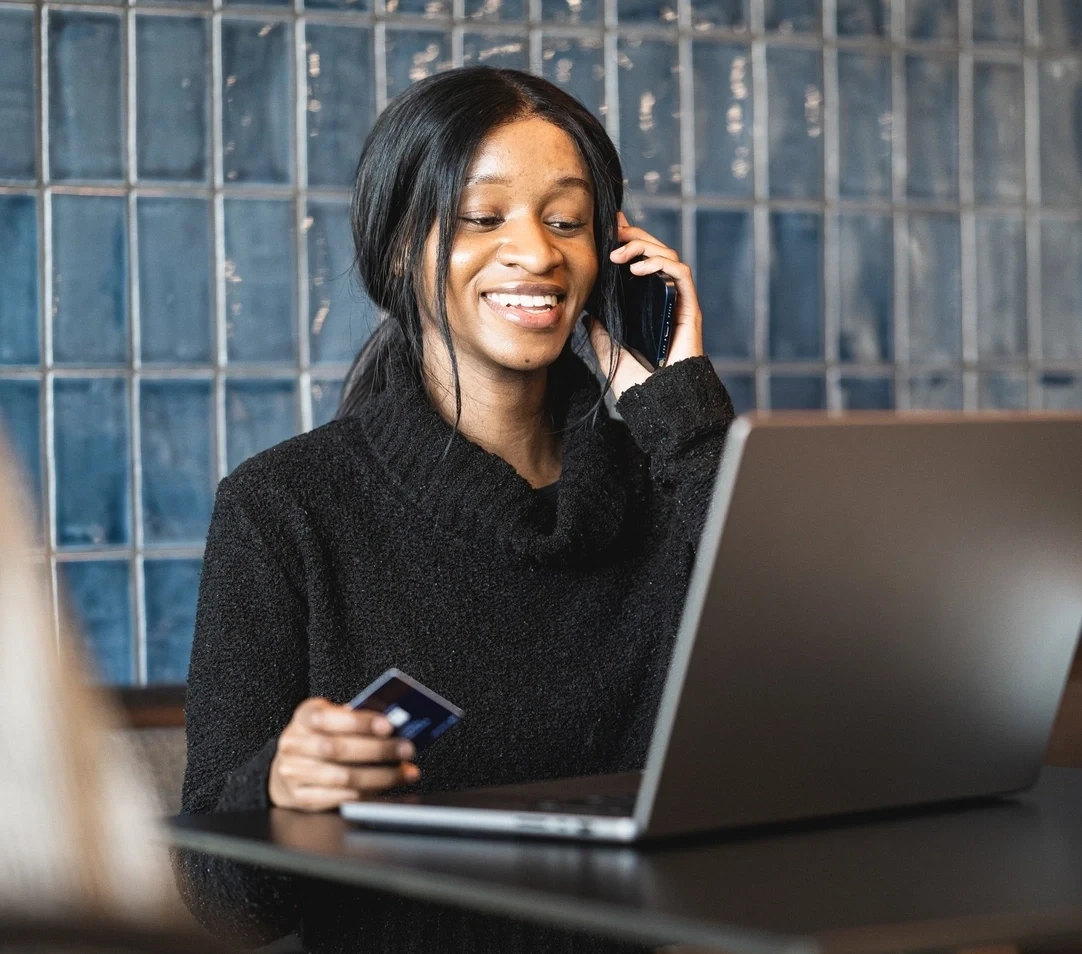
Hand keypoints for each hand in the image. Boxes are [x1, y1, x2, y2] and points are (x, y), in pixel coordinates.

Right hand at [269, 697, 419, 811]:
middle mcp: (293, 744)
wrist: (290, 763)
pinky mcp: (300, 797)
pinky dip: (366, 794)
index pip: (328, 717)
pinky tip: (384, 788)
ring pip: (342, 777)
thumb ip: (357, 718)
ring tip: (404, 772)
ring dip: (379, 776)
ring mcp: (293, 772)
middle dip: (378, 750)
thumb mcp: (333, 716)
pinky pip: (338, 798)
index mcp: (304, 716)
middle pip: (337, 749)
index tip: (388, 725)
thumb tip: (397, 722)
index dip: (359, 722)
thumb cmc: (322, 734)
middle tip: (407, 749)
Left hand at [588, 212, 704, 400]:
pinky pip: (681, 275)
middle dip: (634, 235)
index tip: (609, 227)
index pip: (640, 262)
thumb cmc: (638, 383)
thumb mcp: (609, 352)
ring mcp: (678, 302)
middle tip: (611, 232)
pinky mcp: (689, 309)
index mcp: (647, 306)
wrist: (658, 402)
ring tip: (619, 254)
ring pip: (669, 256)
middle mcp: (664, 299)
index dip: (628, 240)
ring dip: (644, 246)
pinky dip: (661, 264)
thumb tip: (585, 312)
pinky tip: (639, 268)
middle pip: (655, 252)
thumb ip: (599, 331)